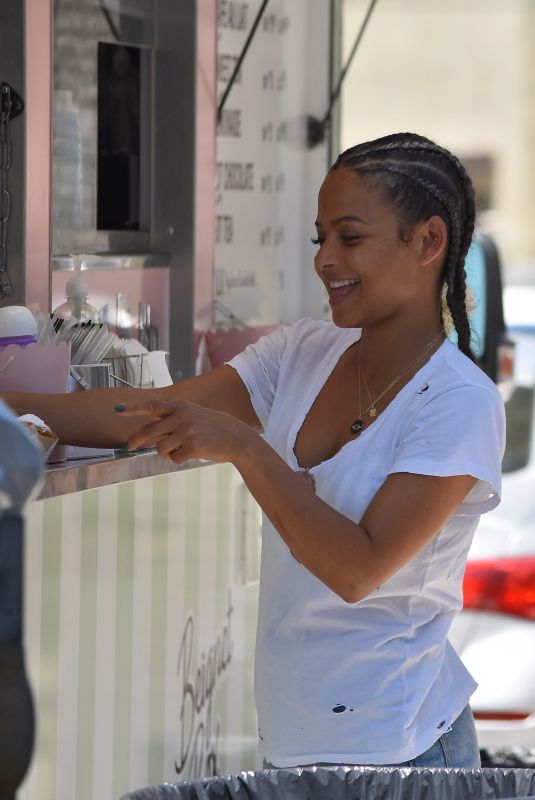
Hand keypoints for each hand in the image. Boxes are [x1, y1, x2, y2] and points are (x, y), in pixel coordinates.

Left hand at [116, 398, 254, 464]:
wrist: (236, 438)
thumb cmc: (213, 428)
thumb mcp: (193, 415)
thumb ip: (172, 419)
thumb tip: (148, 433)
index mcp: (181, 407)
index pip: (152, 406)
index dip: (133, 408)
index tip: (117, 409)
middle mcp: (182, 417)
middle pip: (150, 431)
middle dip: (136, 440)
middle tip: (129, 446)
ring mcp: (187, 432)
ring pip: (161, 449)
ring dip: (168, 453)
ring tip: (182, 449)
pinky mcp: (193, 446)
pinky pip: (174, 458)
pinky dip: (180, 459)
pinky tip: (193, 454)